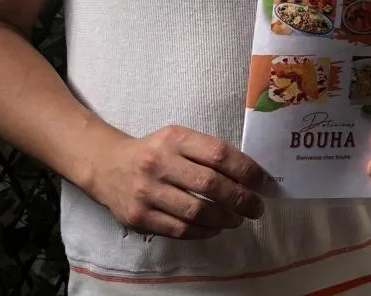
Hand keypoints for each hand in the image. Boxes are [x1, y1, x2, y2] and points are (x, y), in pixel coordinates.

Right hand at [91, 125, 265, 239]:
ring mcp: (147, 192)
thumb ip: (206, 152)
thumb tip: (248, 174)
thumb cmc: (154, 152)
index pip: (218, 154)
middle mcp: (159, 163)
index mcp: (174, 139)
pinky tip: (215, 228)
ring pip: (196, 211)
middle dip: (240, 198)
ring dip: (224, 218)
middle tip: (256, 207)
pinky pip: (179, 229)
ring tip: (238, 219)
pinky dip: (203, 231)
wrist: (108, 166)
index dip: (245, 169)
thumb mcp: (177, 139)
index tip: (262, 181)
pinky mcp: (139, 217)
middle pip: (209, 184)